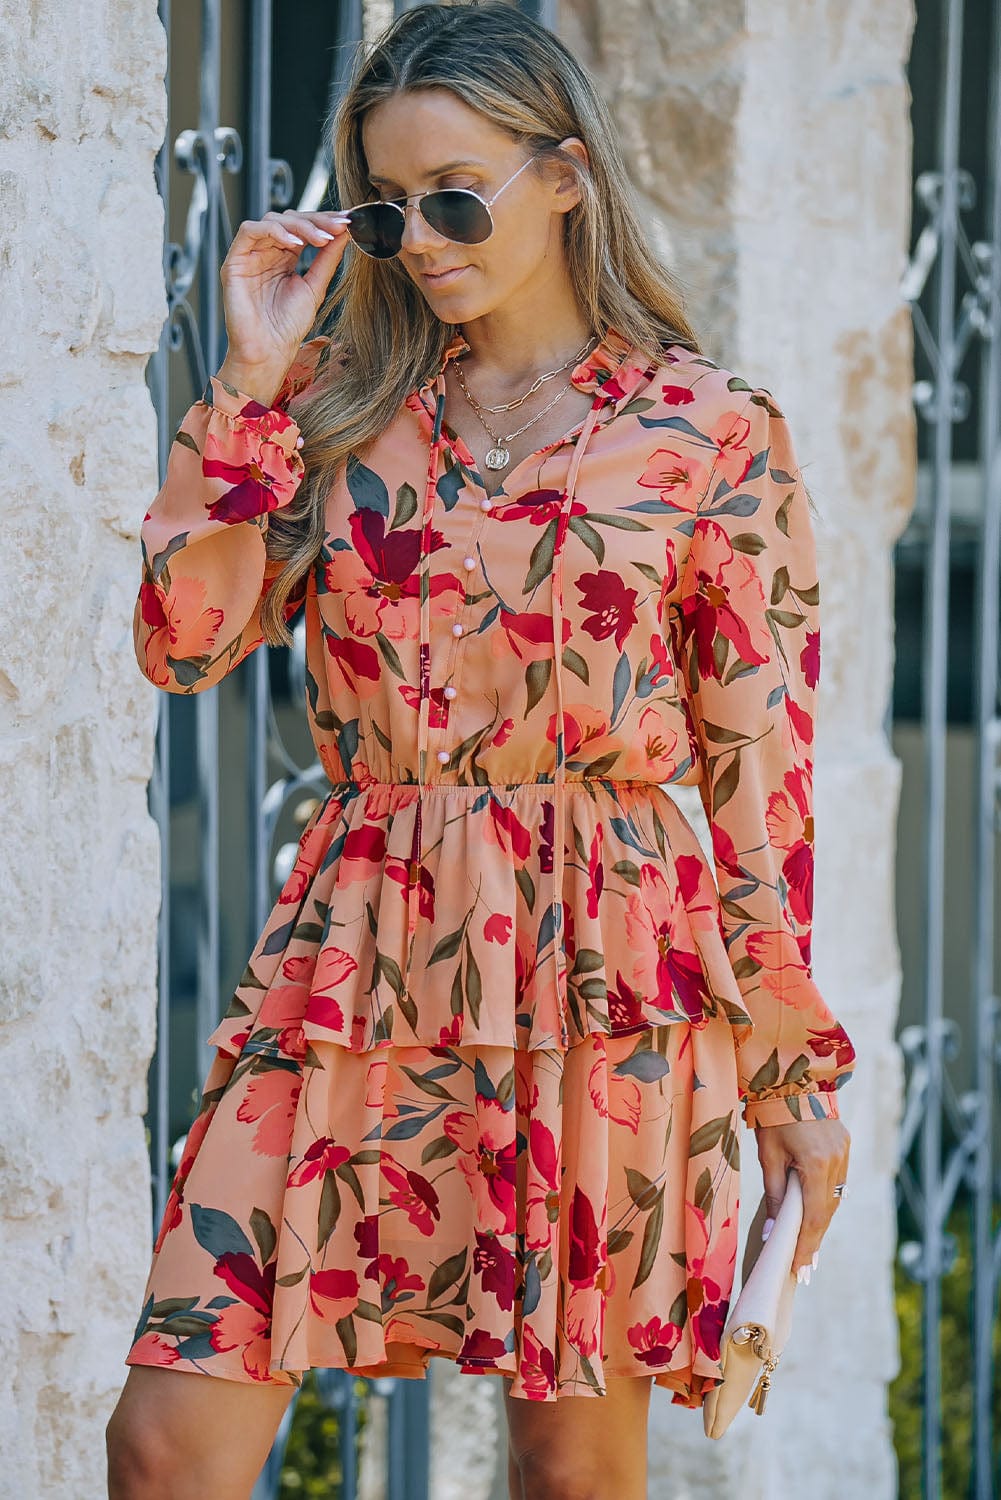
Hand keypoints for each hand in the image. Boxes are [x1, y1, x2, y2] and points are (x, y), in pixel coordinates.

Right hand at [217, 208, 352, 403]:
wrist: (268, 352)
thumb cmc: (287, 327)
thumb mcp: (315, 287)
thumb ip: (327, 259)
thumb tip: (344, 232)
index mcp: (283, 258)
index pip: (302, 228)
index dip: (323, 222)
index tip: (347, 222)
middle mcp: (266, 253)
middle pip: (288, 219)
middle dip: (315, 220)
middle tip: (338, 227)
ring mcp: (250, 255)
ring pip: (272, 220)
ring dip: (299, 226)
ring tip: (321, 239)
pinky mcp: (234, 261)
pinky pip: (249, 231)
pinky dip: (273, 231)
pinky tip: (294, 244)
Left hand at [755, 1116, 849, 1275]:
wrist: (791, 1078)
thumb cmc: (773, 1116)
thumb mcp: (768, 1156)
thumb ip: (775, 1195)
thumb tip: (773, 1233)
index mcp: (816, 1163)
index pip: (814, 1216)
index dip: (806, 1245)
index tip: (799, 1268)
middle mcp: (837, 1160)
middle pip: (827, 1212)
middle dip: (814, 1241)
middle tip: (804, 1268)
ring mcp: (844, 1153)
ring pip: (835, 1198)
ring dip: (821, 1222)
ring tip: (808, 1248)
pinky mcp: (845, 1146)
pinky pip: (837, 1182)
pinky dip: (826, 1201)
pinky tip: (816, 1216)